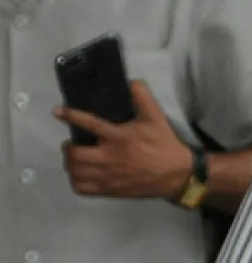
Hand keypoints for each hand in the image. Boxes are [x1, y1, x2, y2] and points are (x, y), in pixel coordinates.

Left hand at [55, 80, 192, 199]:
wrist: (174, 174)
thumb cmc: (163, 143)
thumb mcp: (156, 117)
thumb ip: (143, 98)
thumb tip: (132, 81)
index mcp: (119, 137)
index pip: (90, 124)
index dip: (71, 116)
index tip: (57, 112)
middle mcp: (109, 157)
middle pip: (76, 154)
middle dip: (68, 147)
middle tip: (72, 143)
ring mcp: (107, 176)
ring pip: (76, 172)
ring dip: (70, 163)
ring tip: (74, 158)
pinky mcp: (108, 190)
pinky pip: (82, 188)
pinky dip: (75, 180)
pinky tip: (80, 174)